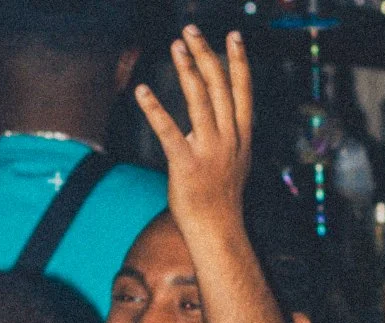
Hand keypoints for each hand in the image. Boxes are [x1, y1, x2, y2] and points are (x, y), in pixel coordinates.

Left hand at [135, 25, 250, 233]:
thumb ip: (229, 137)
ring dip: (187, 69)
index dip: (238, 62)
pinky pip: (168, 131)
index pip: (242, 91)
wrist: (217, 231)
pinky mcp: (186, 164)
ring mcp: (209, 151)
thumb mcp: (236, 162)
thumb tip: (219, 118)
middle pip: (219, 87)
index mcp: (241, 136)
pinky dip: (154, 109)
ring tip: (176, 45)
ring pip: (200, 100)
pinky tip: (142, 91)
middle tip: (191, 30)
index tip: (233, 36)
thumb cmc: (221, 198)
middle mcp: (229, 138)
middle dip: (206, 54)